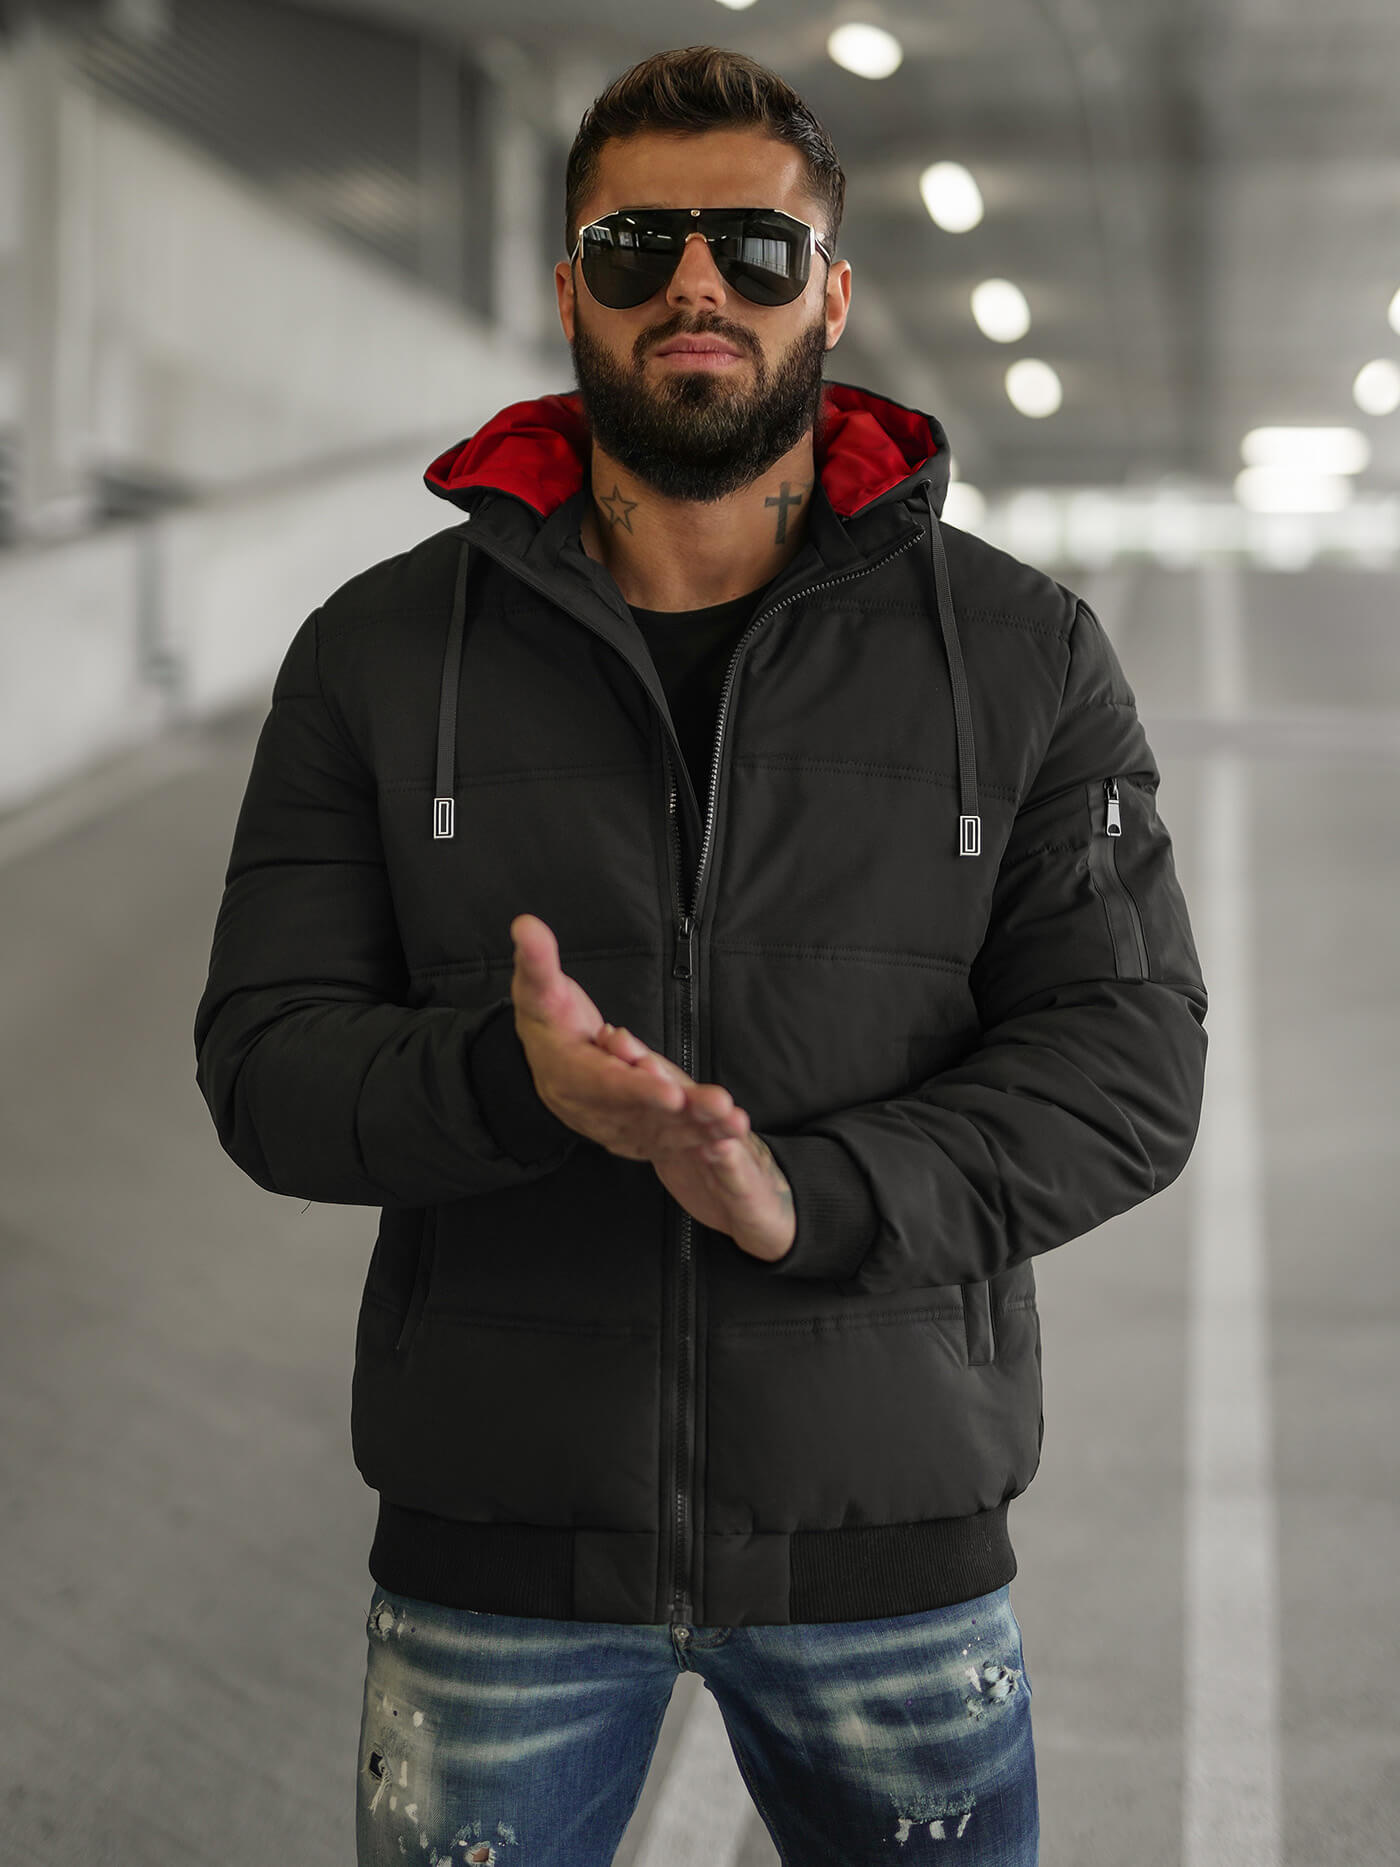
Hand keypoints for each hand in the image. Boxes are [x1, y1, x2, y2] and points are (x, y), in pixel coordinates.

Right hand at [509, 913, 727, 1162]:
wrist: (544, 1056)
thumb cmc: (547, 1016)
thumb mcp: (538, 987)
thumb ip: (537, 960)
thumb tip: (525, 925)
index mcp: (568, 1073)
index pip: (605, 1083)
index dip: (637, 1089)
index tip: (670, 1093)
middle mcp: (590, 1107)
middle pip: (640, 1113)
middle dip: (683, 1114)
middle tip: (721, 1110)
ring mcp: (611, 1125)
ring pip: (658, 1131)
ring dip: (699, 1132)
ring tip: (734, 1124)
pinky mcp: (630, 1133)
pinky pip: (665, 1142)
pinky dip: (696, 1144)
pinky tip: (727, 1141)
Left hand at [593, 1023, 795, 1264]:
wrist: (761, 1208)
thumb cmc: (715, 1173)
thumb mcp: (677, 1146)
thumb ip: (653, 1114)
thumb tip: (622, 1081)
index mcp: (688, 1118)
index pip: (659, 1084)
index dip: (635, 1062)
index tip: (610, 1041)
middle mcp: (710, 1126)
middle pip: (686, 1096)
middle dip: (663, 1078)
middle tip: (642, 1061)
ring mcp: (731, 1151)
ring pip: (718, 1126)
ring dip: (708, 1109)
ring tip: (688, 1093)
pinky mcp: (745, 1181)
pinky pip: (736, 1169)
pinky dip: (729, 1159)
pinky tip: (721, 1148)